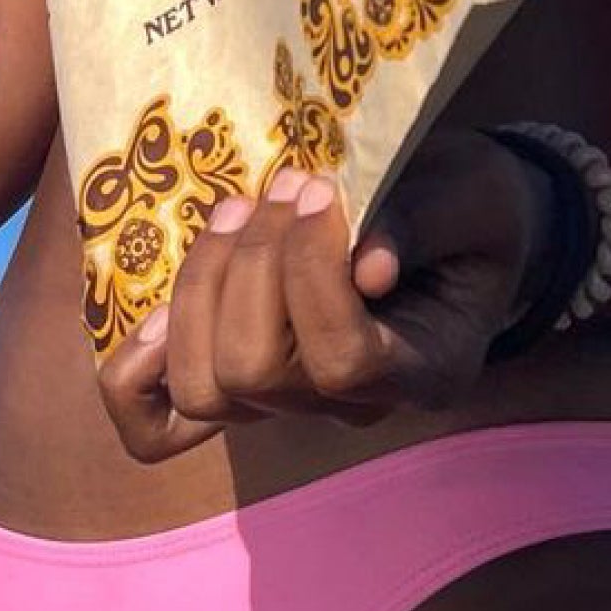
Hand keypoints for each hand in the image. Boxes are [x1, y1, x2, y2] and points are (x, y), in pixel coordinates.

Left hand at [95, 126, 553, 464]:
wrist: (459, 223)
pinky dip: (140, 372)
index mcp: (423, 368)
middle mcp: (351, 407)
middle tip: (286, 184)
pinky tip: (157, 308)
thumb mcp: (470, 193)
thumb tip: (367, 264)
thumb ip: (426, 220)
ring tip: (240, 207)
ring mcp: (288, 402)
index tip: (322, 189)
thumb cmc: (469, 205)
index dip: (310, 273)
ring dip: (204, 284)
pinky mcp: (239, 381)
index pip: (340, 361)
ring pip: (203, 390)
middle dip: (252, 264)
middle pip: (255, 374)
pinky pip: (159, 425)